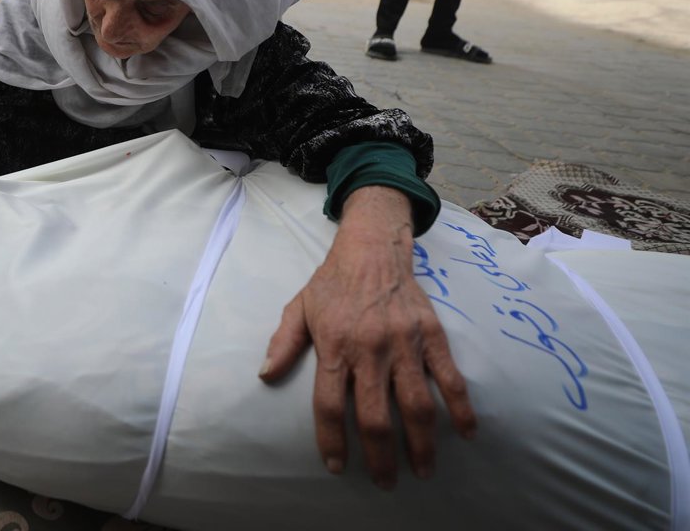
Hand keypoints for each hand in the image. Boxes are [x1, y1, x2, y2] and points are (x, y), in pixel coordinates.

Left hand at [259, 186, 475, 488]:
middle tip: (386, 482)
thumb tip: (265, 376)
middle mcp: (370, 350)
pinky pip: (450, 378)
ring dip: (421, 444)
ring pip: (416, 405)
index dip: (332, 441)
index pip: (331, 405)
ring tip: (423, 471)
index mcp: (335, 347)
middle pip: (376, 416)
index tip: (337, 467)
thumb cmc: (332, 283)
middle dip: (380, 456)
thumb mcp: (299, 308)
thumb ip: (283, 344)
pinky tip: (465, 434)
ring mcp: (404, 344)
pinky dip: (460, 408)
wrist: (372, 248)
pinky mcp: (432, 336)